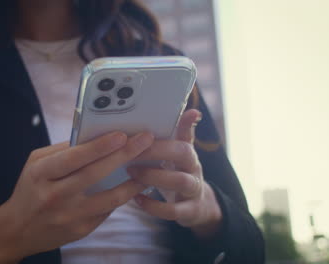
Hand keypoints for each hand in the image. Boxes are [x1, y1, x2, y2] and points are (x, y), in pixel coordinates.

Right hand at [0, 132, 153, 263]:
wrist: (17, 230)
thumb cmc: (30, 189)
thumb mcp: (36, 164)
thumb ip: (62, 151)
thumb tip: (95, 137)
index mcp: (41, 173)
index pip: (73, 158)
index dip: (99, 146)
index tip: (122, 135)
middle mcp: (55, 195)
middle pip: (95, 174)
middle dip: (124, 155)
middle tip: (146, 141)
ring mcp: (69, 215)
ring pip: (109, 197)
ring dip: (133, 182)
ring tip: (150, 168)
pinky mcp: (81, 230)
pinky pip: (107, 210)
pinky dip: (123, 196)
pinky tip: (134, 186)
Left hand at [128, 109, 222, 237]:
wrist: (198, 206)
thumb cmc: (180, 173)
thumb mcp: (181, 153)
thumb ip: (181, 132)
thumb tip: (193, 110)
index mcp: (189, 153)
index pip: (181, 138)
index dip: (163, 136)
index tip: (142, 133)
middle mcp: (194, 169)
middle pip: (183, 155)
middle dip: (156, 152)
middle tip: (131, 152)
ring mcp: (194, 191)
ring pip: (180, 181)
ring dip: (154, 176)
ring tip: (131, 173)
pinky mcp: (189, 211)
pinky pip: (173, 210)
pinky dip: (154, 206)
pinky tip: (136, 199)